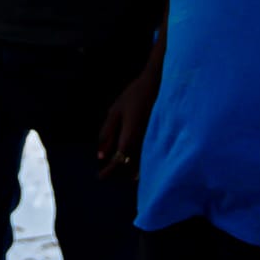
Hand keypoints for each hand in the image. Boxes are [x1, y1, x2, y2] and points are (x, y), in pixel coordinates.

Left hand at [97, 62, 159, 180]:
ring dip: (128, 170)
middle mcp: (143, 144)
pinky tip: (132, 159)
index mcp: (129, 138)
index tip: (100, 176)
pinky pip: (148, 158)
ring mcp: (152, 143)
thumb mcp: (115, 111)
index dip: (108, 172)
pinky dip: (138, 163)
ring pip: (140, 166)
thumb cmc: (134, 95)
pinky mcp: (159, 140)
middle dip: (116, 173)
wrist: (159, 84)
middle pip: (128, 169)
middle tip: (106, 172)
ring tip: (118, 166)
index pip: (117, 164)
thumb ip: (106, 133)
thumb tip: (101, 155)